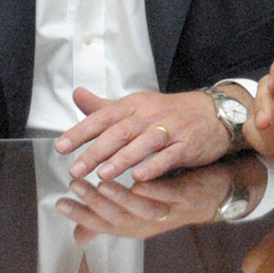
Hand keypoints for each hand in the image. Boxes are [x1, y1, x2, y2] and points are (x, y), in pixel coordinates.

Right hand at [54, 161, 235, 237]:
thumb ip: (107, 212)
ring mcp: (167, 213)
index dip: (80, 215)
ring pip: (139, 210)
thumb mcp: (136, 206)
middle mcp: (147, 223)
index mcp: (133, 224)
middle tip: (75, 185)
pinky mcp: (185, 199)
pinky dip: (153, 191)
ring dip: (120, 198)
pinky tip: (140, 180)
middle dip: (94, 204)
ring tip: (102, 182)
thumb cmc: (170, 198)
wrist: (215, 194)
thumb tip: (77, 231)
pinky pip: (168, 196)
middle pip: (116, 219)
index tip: (59, 203)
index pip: (100, 223)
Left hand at [56, 86, 229, 182]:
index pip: (102, 117)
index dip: (80, 131)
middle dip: (96, 151)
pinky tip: (140, 177)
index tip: (61, 147)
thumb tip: (77, 95)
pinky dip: (155, 166)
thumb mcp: (135, 106)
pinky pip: (170, 155)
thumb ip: (104, 107)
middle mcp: (149, 115)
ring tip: (103, 174)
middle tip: (76, 169)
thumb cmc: (168, 113)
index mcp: (133, 106)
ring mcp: (170, 129)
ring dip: (122, 159)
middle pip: (119, 132)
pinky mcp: (188, 144)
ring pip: (143, 143)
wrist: (213, 112)